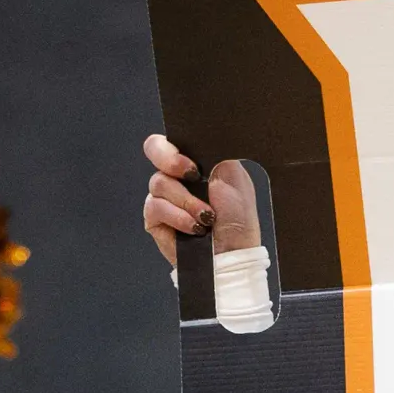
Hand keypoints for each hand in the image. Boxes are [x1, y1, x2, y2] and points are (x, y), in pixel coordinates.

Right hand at [143, 135, 261, 269]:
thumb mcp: (235, 177)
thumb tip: (198, 138)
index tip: (193, 165)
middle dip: (171, 161)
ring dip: (185, 201)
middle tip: (192, 177)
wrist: (234, 253)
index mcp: (192, 162)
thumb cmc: (238, 219)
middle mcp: (175, 176)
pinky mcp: (155, 219)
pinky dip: (178, 217)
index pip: (171, 140)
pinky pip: (156, 207)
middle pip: (154, 150)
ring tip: (206, 217)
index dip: (175, 147)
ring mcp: (163, 197)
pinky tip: (194, 227)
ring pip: (158, 183)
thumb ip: (214, 154)